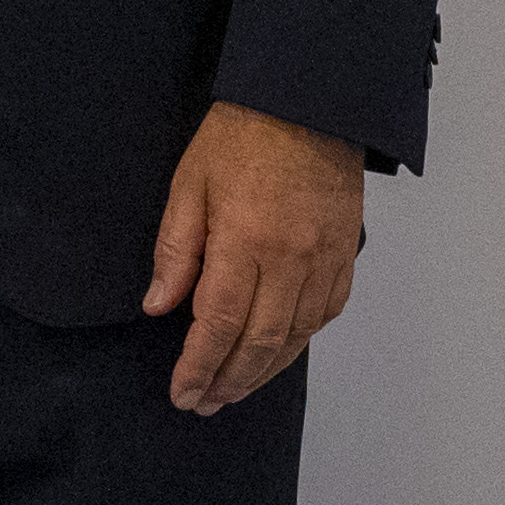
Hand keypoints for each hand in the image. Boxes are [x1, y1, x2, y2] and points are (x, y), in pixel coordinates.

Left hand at [143, 99, 363, 415]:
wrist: (309, 101)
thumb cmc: (244, 135)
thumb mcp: (189, 184)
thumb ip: (175, 250)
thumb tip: (158, 306)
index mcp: (246, 239)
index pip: (221, 324)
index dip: (200, 366)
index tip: (183, 393)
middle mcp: (291, 257)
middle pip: (261, 342)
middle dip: (229, 380)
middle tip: (205, 403)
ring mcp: (325, 258)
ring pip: (296, 336)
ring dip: (264, 371)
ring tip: (234, 389)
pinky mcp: (346, 253)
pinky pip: (326, 313)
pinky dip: (300, 340)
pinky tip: (279, 352)